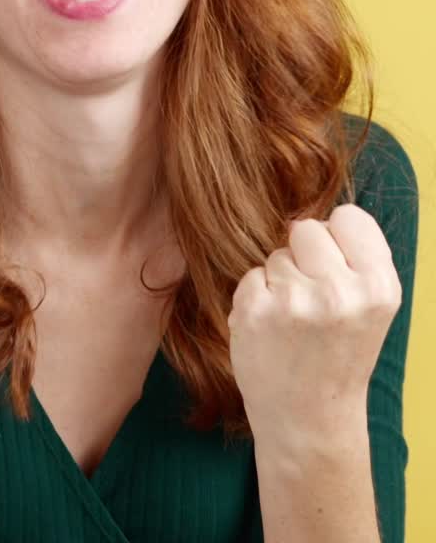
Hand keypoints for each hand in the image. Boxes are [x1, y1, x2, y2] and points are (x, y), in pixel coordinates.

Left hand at [227, 203, 401, 442]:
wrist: (309, 420)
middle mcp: (341, 292)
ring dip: (280, 280)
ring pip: (276, 254)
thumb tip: (317, 210)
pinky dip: (256, 298)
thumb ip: (353, 257)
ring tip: (294, 322)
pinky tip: (271, 331)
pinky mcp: (254, 311)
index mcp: (379, 287)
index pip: (349, 217)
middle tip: (313, 300)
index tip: (337, 270)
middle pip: (306, 228)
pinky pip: (251, 275)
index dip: (337, 240)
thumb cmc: (339, 353)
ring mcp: (295, 302)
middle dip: (304, 256)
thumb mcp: (369, 305)